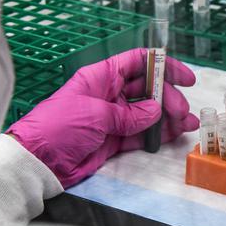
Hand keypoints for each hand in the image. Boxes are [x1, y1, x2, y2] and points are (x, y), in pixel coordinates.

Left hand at [8, 49, 198, 187]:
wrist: (38, 162)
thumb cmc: (58, 128)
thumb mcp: (95, 115)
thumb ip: (128, 114)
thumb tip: (155, 112)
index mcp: (101, 77)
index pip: (138, 62)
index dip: (163, 66)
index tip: (184, 77)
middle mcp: (109, 94)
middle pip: (147, 88)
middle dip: (169, 97)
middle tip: (182, 112)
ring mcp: (113, 117)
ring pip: (148, 113)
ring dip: (169, 118)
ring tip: (187, 125)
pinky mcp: (113, 140)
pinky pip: (141, 134)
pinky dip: (158, 135)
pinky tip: (174, 135)